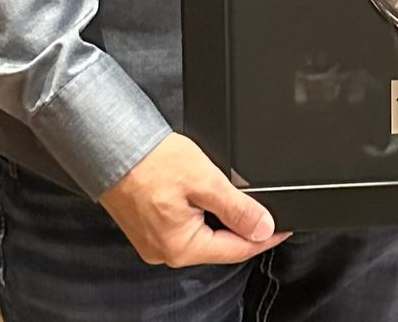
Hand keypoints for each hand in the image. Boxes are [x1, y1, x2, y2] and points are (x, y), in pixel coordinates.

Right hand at [99, 132, 288, 266]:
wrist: (113, 146)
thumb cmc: (152, 162)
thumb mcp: (205, 180)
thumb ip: (237, 208)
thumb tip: (264, 228)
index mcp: (181, 247)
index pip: (236, 250)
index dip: (264, 237)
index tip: (284, 227)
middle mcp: (166, 252)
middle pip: (219, 245)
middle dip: (242, 227)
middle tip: (264, 207)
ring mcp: (154, 241)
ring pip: (202, 235)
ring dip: (221, 218)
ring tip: (235, 196)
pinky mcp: (148, 228)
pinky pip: (185, 227)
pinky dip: (202, 214)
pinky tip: (206, 196)